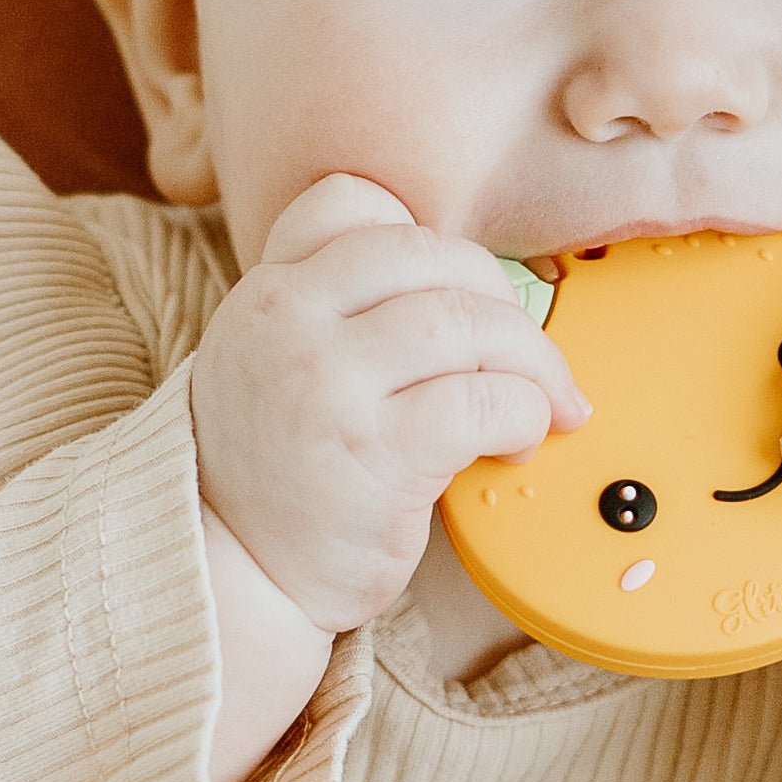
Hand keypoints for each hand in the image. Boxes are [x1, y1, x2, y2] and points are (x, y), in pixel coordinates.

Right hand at [190, 174, 589, 637]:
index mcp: (267, 292)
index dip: (425, 239)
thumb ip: (330, 310)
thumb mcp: (267, 362)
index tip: (460, 296)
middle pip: (432, 255)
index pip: (350, 202)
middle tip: (529, 355)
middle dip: (504, 300)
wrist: (236, 578)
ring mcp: (329, 384)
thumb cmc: (275, 475)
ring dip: (532, 360)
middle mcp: (289, 321)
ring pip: (469, 323)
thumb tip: (465, 287)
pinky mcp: (376, 453)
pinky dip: (525, 414)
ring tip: (546, 404)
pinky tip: (519, 442)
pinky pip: (483, 401)